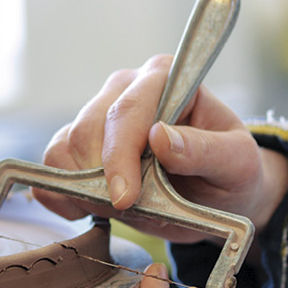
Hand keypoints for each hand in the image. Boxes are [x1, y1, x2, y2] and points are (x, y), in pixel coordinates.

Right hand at [33, 55, 287, 241]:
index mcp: (165, 79)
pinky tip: (88, 207)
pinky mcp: (77, 143)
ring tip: (118, 207)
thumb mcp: (236, 164)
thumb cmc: (228, 174)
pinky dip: (61, 194)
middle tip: (129, 209)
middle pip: (86, 131)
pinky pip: (51, 166)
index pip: (127, 112)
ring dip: (82, 189)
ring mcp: (95, 115)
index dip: (119, 157)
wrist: (212, 194)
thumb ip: (205, 150)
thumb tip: (160, 137)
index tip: (124, 199)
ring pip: (63, 149)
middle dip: (101, 180)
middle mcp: (124, 89)